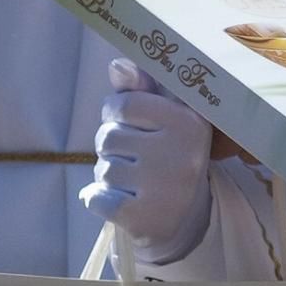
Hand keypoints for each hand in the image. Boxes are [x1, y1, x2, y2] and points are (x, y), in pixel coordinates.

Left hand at [80, 58, 213, 263]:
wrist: (185, 220)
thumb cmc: (166, 155)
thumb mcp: (162, 118)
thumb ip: (138, 89)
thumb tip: (117, 66)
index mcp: (190, 122)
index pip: (124, 103)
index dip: (115, 112)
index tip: (128, 122)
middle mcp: (182, 154)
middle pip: (108, 136)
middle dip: (111, 146)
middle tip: (136, 159)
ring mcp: (165, 189)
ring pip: (103, 168)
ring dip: (107, 175)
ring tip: (132, 181)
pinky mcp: (145, 218)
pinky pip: (96, 198)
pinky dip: (97, 199)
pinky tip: (119, 201)